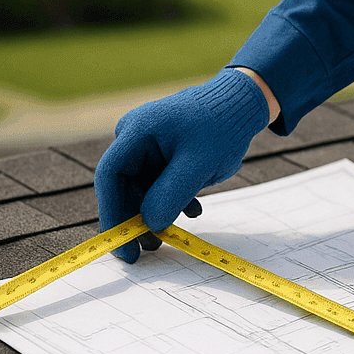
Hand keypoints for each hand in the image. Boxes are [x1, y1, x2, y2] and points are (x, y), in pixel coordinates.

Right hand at [94, 68, 269, 261]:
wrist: (244, 104)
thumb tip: (149, 224)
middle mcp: (136, 136)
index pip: (110, 176)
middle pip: (124, 185)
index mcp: (136, 131)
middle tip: (148, 248)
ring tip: (170, 236)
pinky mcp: (163, 151)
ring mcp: (148, 144)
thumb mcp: (198, 165)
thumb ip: (170, 195)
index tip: (120, 242)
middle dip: (136, 218)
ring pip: (142, 187)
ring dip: (155, 212)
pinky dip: (171, 199)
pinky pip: (158, 181)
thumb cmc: (222, 127)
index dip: (111, 213)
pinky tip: (193, 211)